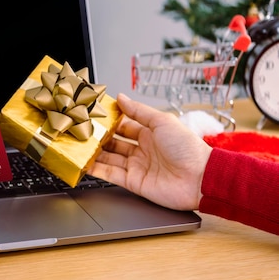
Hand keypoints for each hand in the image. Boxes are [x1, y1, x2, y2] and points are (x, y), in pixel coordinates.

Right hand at [88, 93, 211, 210]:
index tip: (94, 117)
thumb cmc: (188, 148)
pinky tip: (85, 164)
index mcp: (150, 134)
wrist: (200, 178)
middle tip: (82, 132)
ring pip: (109, 158)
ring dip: (95, 153)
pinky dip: (97, 170)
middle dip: (99, 138)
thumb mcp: (162, 121)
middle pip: (114, 143)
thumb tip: (121, 97)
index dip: (110, 122)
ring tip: (79, 146)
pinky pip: (111, 175)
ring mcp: (137, 166)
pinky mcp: (133, 182)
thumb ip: (138, 110)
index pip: (124, 126)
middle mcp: (142, 150)